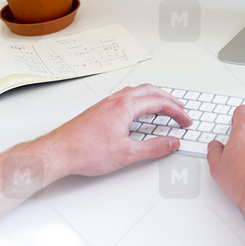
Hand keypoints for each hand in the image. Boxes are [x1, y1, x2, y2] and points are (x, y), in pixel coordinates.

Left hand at [44, 84, 191, 176]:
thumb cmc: (85, 151)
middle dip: (169, 100)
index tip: (185, 121)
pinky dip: (139, 100)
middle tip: (180, 110)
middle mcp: (116, 100)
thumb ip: (154, 148)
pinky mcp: (99, 109)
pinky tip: (137, 112)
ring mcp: (106, 103)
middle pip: (150, 91)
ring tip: (163, 108)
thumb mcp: (127, 154)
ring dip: (153, 97)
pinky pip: (125, 97)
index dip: (177, 112)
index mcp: (126, 106)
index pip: (160, 103)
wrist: (59, 152)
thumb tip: (172, 143)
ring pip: (136, 92)